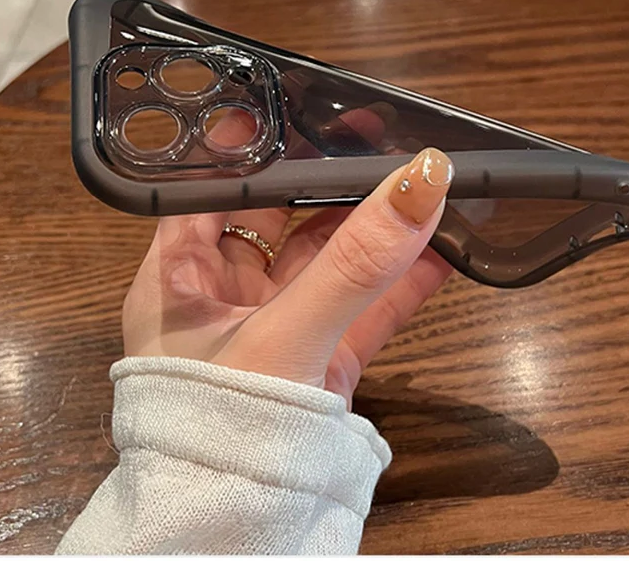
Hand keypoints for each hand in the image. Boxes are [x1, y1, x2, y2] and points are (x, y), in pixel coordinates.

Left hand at [121, 109, 453, 407]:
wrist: (243, 536)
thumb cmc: (222, 434)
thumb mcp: (286, 335)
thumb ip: (355, 263)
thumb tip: (419, 184)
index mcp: (181, 274)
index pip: (214, 185)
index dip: (256, 145)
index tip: (306, 109)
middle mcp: (229, 293)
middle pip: (287, 214)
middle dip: (336, 180)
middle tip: (384, 141)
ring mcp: (284, 324)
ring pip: (337, 257)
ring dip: (382, 227)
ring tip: (427, 186)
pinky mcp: (327, 356)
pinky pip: (370, 301)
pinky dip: (409, 277)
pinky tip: (446, 248)